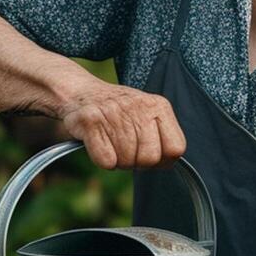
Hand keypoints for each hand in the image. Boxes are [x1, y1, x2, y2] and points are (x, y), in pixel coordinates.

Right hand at [58, 78, 185, 169]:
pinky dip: (102, 159)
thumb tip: (168, 162)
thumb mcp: (147, 114)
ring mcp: (114, 112)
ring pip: (126, 161)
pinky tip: (98, 144)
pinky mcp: (91, 121)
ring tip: (111, 143)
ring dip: (117, 160)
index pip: (176, 148)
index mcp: (158, 105)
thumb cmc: (118, 112)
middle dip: (137, 162)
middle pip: (149, 158)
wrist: (80, 93)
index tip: (149, 154)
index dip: (163, 159)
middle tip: (125, 150)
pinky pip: (106, 161)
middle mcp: (138, 106)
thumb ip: (163, 136)